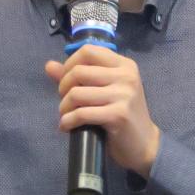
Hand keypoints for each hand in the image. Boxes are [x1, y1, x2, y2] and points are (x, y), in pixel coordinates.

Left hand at [45, 45, 161, 176]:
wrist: (144, 144)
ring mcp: (124, 95)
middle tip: (67, 102)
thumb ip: (78, 77)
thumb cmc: (122, 115)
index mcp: (125, 65)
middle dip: (63, 88)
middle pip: (78, 72)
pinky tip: (67, 127)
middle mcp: (126, 76)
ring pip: (76, 93)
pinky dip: (68, 121)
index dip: (70, 64)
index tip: (68, 81)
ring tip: (67, 115)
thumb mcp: (104, 91)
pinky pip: (81, 114)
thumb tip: (49, 65)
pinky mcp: (118, 115)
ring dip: (64, 107)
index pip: (88, 51)